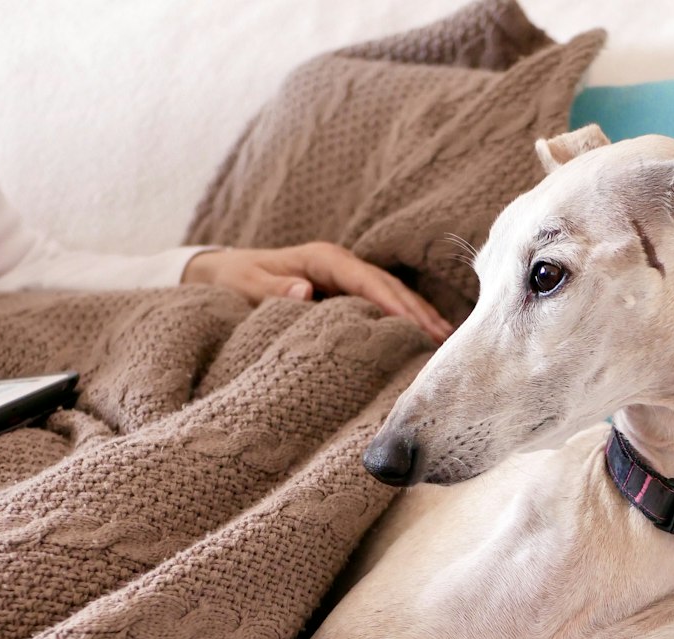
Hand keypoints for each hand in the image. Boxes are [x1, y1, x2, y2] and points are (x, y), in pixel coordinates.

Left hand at [182, 242, 452, 342]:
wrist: (226, 273)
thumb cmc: (235, 280)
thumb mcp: (246, 286)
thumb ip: (272, 291)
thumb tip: (304, 292)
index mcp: (323, 260)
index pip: (366, 282)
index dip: (393, 304)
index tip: (415, 327)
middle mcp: (341, 265)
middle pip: (389, 287)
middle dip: (418, 312)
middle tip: (445, 340)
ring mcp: (348, 278)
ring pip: (393, 295)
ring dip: (420, 316)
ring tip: (447, 342)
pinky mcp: (348, 293)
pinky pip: (384, 305)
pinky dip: (407, 320)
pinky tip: (426, 338)